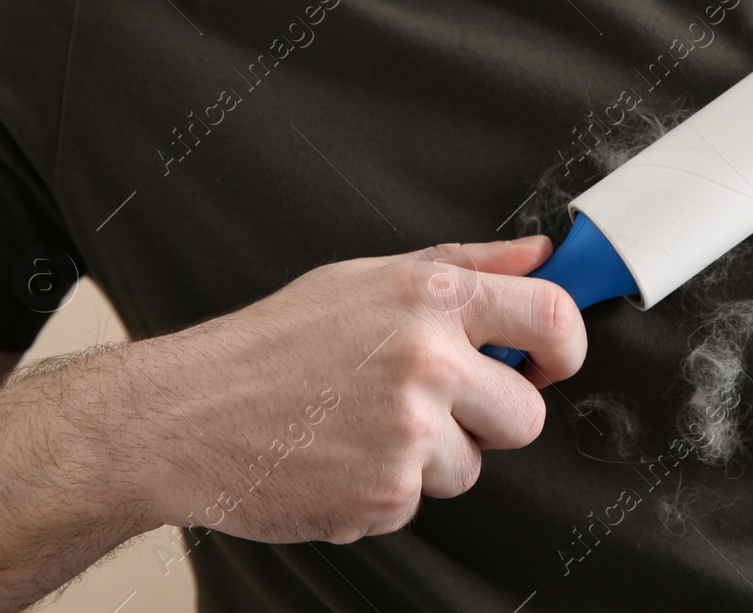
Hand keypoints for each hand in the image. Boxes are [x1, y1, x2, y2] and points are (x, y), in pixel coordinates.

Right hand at [121, 236, 584, 543]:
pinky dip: (386, 489)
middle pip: (528, 414)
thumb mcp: (368, 278)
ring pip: (473, 464)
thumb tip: (541, 252)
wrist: (185, 415)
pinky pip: (420, 500)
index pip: (553, 315)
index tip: (550, 359)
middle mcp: (427, 361)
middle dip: (493, 418)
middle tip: (435, 403)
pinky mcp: (385, 494)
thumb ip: (466, 265)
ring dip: (432, 457)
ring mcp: (409, 433)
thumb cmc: (274, 344)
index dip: (566, 346)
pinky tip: (340, 457)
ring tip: (364, 426)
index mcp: (429, 298)